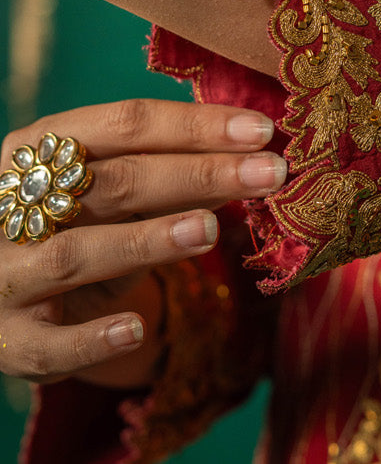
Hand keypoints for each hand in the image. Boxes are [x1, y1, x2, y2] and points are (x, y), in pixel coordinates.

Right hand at [0, 98, 285, 385]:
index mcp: (42, 146)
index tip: (263, 130)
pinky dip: (91, 337)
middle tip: (269, 172)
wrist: (9, 292)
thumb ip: (167, 170)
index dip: (197, 124)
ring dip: (146, 241)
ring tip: (209, 231)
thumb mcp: (113, 188)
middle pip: (115, 181)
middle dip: (199, 174)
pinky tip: (136, 329)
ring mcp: (8, 273)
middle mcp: (16, 203)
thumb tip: (252, 156)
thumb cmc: (81, 223)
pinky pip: (47, 344)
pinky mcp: (9, 341)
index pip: (126, 122)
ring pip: (77, 252)